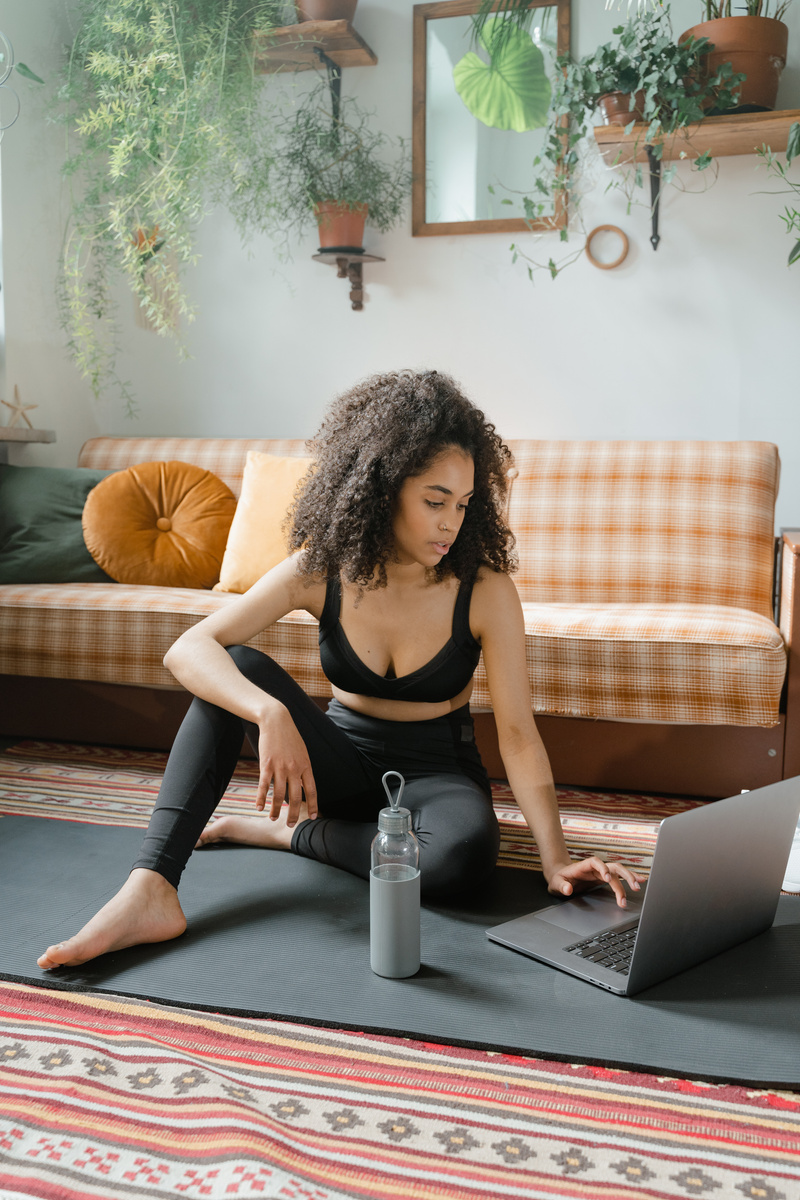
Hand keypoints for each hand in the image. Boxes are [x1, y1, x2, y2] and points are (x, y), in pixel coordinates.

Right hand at [254, 704, 317, 828]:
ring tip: (273, 818)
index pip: (311, 791)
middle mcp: (294, 769)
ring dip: (275, 810)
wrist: (276, 721)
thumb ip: (303, 769)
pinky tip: (259, 808)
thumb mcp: (302, 752)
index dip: (312, 806)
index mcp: (306, 766)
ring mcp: (280, 767)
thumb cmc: (290, 737)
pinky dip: (261, 799)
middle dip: (293, 814)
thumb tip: (303, 785)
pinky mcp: (266, 765)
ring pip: (279, 795)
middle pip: (295, 797)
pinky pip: (264, 786)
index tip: (312, 818)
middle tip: (290, 825)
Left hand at [546, 856, 642, 908]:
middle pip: (613, 866)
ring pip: (619, 872)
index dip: (603, 869)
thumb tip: (568, 889)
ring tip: (638, 887)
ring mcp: (602, 873)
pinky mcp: (605, 879)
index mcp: (584, 866)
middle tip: (633, 887)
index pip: (596, 862)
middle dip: (624, 875)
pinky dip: (630, 879)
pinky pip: (619, 878)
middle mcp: (596, 868)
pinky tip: (640, 881)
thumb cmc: (559, 880)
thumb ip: (562, 886)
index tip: (607, 879)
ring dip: (629, 879)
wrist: (561, 878)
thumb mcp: (556, 883)